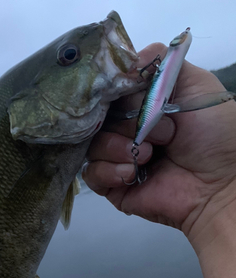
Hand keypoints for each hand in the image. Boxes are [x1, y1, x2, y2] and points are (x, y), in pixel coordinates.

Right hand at [83, 43, 235, 254]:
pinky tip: (131, 172)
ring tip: (148, 155)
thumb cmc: (214, 135)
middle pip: (98, 116)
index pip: (111, 91)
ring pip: (92, 144)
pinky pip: (90, 173)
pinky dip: (108, 170)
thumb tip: (125, 61)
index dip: (115, 92)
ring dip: (118, 147)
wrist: (219, 184)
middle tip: (162, 134)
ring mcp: (118, 158)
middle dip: (127, 122)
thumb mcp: (196, 84)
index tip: (131, 95)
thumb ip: (161, 64)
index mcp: (143, 106)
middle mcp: (128, 130)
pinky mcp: (113, 185)